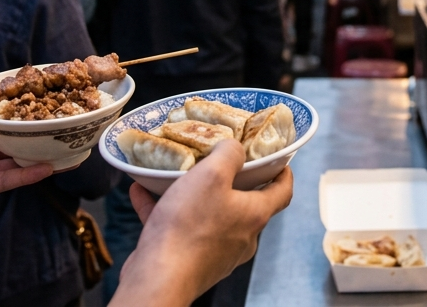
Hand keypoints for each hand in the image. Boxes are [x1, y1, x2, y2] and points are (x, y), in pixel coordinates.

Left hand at [0, 57, 52, 217]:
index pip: (1, 116)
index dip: (21, 108)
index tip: (46, 97)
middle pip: (14, 138)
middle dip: (37, 132)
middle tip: (65, 122)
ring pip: (16, 159)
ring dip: (39, 154)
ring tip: (65, 146)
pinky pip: (7, 180)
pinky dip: (27, 175)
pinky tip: (47, 166)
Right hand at [113, 140, 293, 305]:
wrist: (158, 278)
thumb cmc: (188, 228)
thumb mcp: (211, 175)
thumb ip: (228, 154)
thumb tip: (234, 147)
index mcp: (254, 215)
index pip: (282, 192)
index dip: (284, 174)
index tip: (280, 162)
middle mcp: (241, 237)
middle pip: (244, 204)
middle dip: (231, 182)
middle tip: (219, 163)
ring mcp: (217, 253)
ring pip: (208, 215)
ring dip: (191, 195)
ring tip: (171, 176)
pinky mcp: (191, 262)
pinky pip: (181, 229)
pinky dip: (165, 211)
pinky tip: (142, 193)